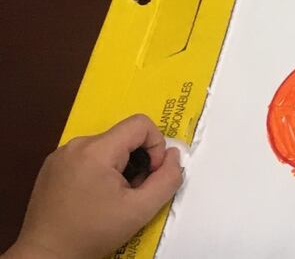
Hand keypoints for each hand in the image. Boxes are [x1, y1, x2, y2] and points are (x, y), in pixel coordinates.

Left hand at [10, 115, 181, 258]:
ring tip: (111, 197)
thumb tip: (173, 156)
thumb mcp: (141, 210)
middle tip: (131, 192)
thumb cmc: (91, 233)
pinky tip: (94, 197)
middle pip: (123, 136)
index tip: (150, 174)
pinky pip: (87, 156)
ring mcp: (60, 155)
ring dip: (118, 166)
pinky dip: (99, 170)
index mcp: (96, 150)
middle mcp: (75, 145)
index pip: (141, 124)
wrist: (47, 255)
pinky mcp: (52, 166)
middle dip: (136, 160)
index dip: (156, 146)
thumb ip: (168, 179)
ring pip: (106, 146)